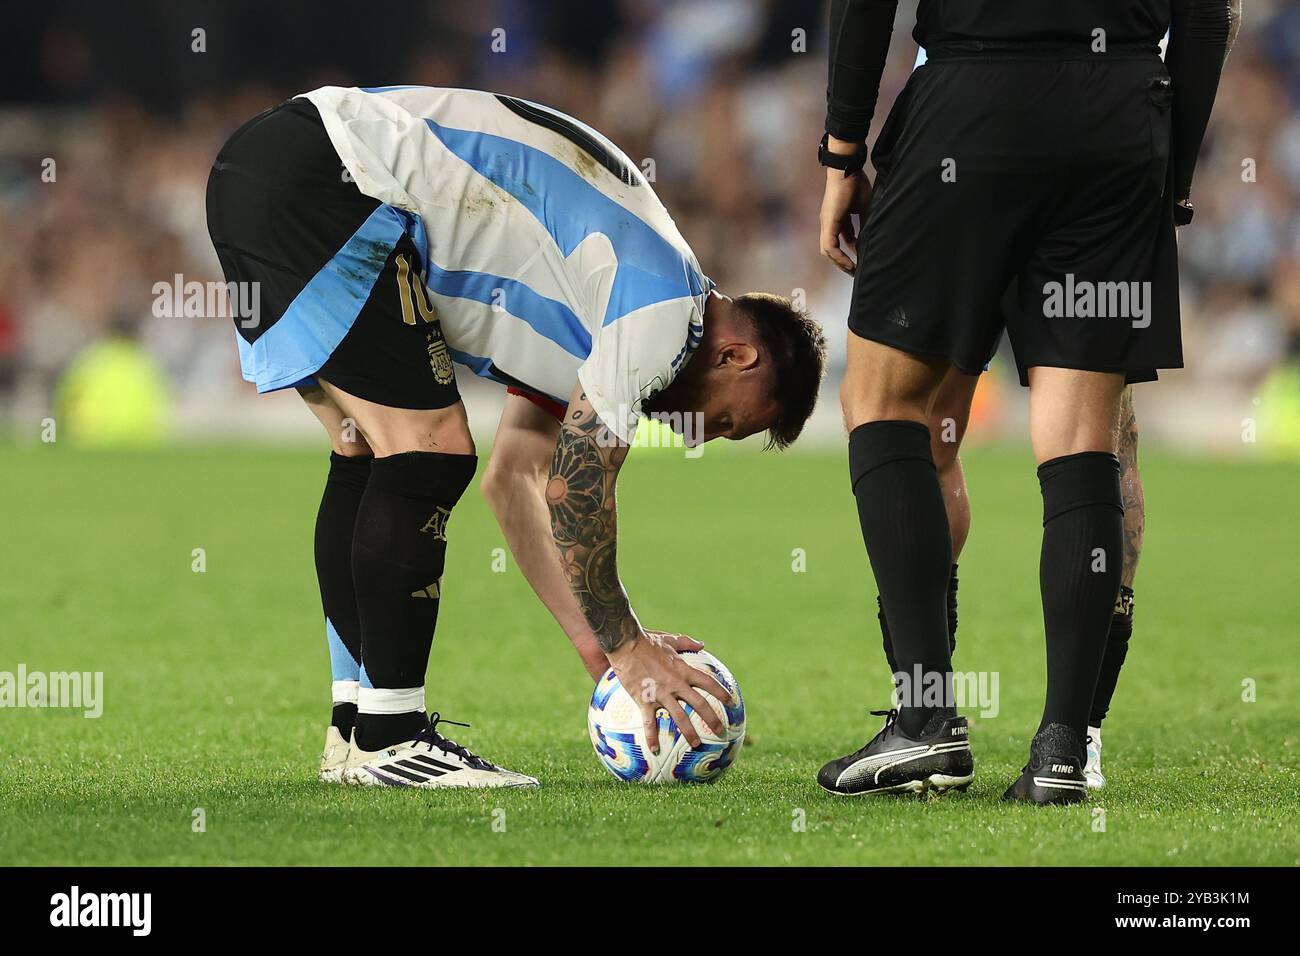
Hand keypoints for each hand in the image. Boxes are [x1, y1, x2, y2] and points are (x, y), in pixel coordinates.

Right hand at [607, 631, 731, 752]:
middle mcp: (676, 684)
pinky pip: (649, 723)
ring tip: (696, 744)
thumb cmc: (646, 640)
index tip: (731, 701)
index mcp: (683, 670)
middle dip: (712, 718)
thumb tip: (701, 643)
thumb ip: (686, 642)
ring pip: (679, 717)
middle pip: (699, 704)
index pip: (708, 682)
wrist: (625, 645)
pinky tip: (653, 749)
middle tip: (720, 731)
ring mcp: (661, 694)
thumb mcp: (669, 638)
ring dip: (689, 732)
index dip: (721, 692)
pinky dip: (651, 737)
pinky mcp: (644, 700)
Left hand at [819, 166, 873, 275]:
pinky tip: (849, 262)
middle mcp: (828, 223)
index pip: (841, 241)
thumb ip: (864, 223)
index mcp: (837, 219)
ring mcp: (826, 223)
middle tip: (855, 271)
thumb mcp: (864, 208)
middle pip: (831, 250)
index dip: (850, 252)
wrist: (848, 169)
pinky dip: (838, 256)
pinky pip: (829, 246)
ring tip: (853, 270)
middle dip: (843, 262)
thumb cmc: (856, 184)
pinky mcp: (828, 223)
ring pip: (828, 251)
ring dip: (840, 262)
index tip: (860, 260)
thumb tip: (871, 236)